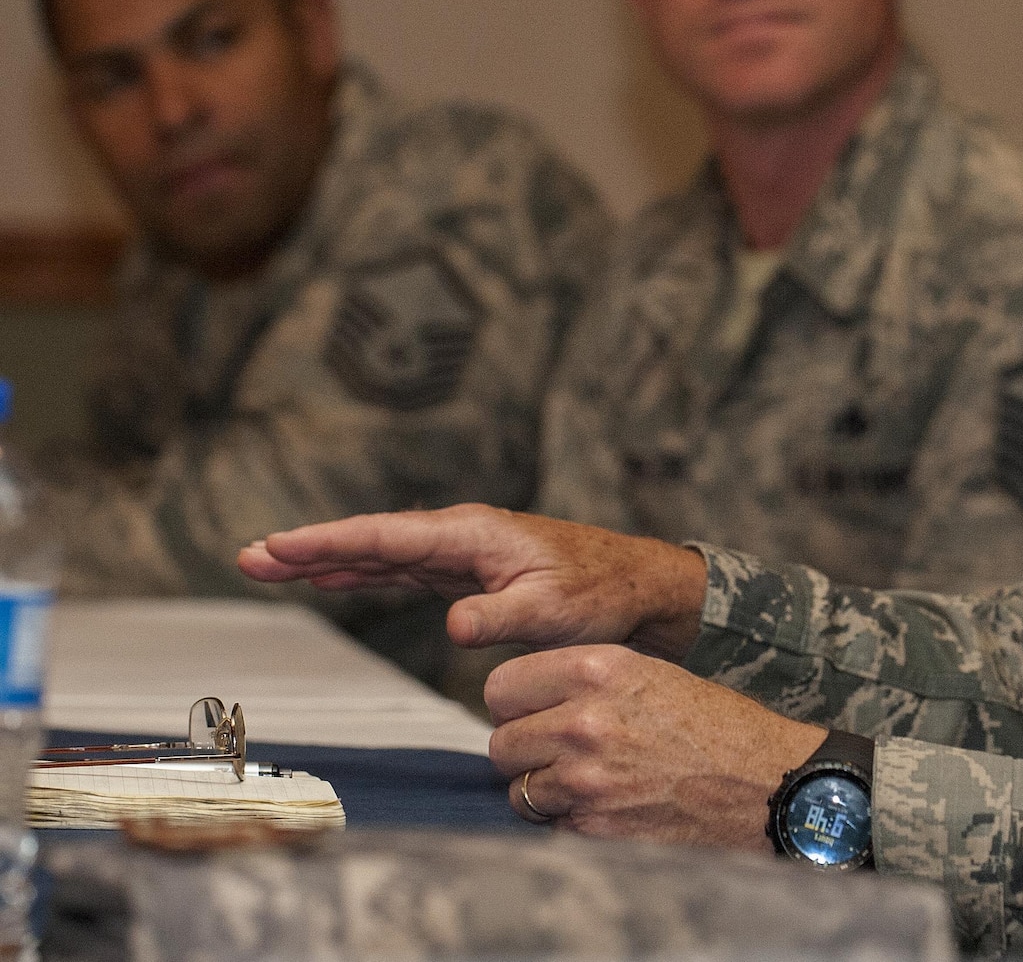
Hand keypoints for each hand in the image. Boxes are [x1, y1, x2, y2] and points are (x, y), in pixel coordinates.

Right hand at [237, 505, 708, 657]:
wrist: (636, 587)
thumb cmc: (599, 593)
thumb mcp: (551, 609)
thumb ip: (500, 617)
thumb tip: (453, 625)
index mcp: (473, 534)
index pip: (387, 536)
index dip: (328, 542)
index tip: (278, 545)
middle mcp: (461, 536)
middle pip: (371, 540)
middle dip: (309, 547)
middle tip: (248, 556)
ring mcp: (462, 553)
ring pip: (382, 553)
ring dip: (328, 559)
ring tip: (270, 565)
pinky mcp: (468, 574)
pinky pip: (403, 570)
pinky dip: (365, 571)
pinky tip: (333, 576)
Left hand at [485, 645, 824, 844]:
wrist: (765, 783)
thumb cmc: (715, 726)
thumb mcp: (652, 675)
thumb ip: (586, 680)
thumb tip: (528, 699)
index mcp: (599, 669)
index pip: (502, 685)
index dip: (515, 703)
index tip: (531, 713)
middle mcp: (585, 721)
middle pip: (502, 742)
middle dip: (525, 752)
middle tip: (560, 754)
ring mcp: (586, 779)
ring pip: (519, 790)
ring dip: (544, 791)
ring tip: (590, 782)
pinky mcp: (593, 827)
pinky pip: (550, 826)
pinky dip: (570, 823)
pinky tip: (610, 808)